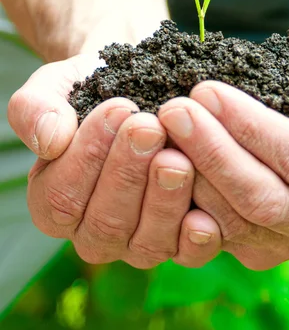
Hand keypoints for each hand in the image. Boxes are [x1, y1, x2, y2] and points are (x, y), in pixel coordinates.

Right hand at [8, 55, 220, 267]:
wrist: (144, 82)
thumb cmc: (95, 87)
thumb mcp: (57, 85)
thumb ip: (35, 109)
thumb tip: (49, 141)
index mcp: (53, 201)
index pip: (61, 197)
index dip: (88, 155)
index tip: (118, 108)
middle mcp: (93, 232)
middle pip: (104, 223)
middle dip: (128, 173)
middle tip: (149, 127)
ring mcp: (137, 243)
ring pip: (145, 243)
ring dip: (163, 200)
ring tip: (177, 157)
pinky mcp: (179, 242)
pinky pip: (187, 254)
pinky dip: (196, 239)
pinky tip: (204, 213)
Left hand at [157, 51, 288, 269]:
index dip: (250, 127)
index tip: (206, 90)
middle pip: (262, 198)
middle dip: (211, 152)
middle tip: (173, 111)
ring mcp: (288, 244)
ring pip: (231, 222)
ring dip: (189, 177)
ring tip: (160, 131)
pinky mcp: (254, 251)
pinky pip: (211, 239)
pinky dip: (181, 205)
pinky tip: (158, 167)